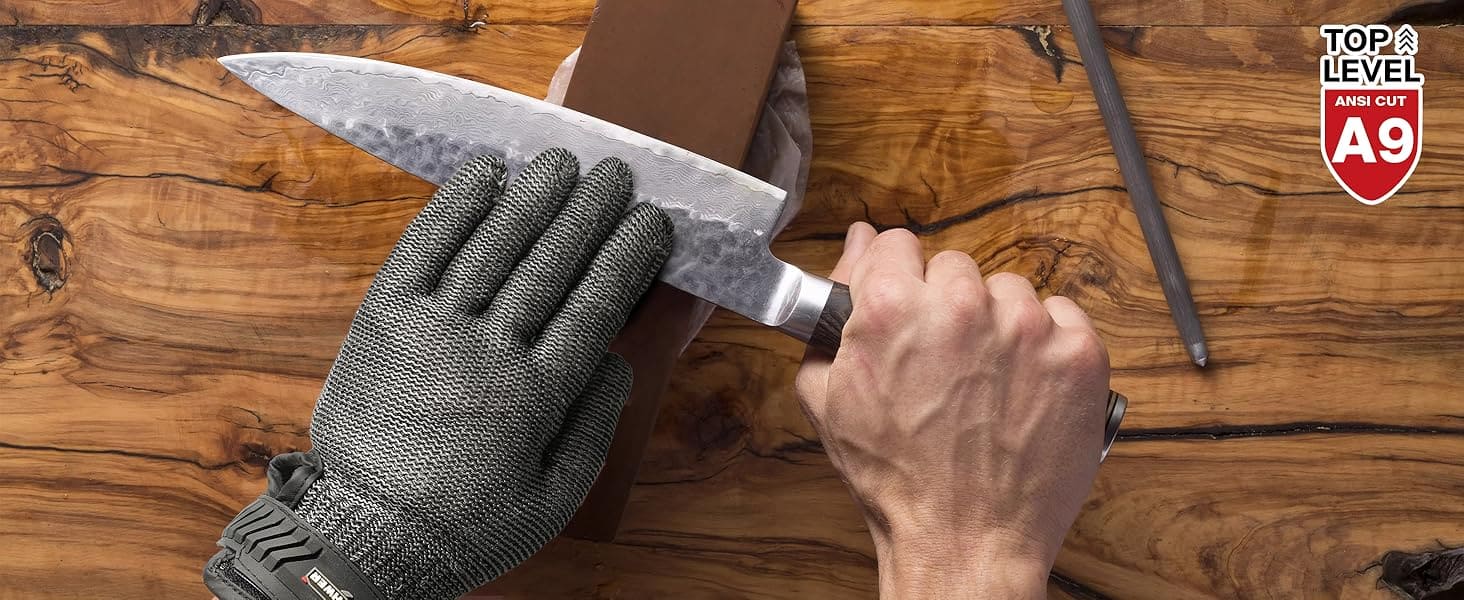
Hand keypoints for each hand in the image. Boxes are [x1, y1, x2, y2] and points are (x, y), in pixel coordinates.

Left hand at [204, 149, 671, 599]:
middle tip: (615, 174)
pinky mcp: (384, 318)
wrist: (367, 536)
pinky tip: (486, 175)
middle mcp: (490, 350)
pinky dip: (455, 207)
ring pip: (494, 246)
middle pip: (551, 263)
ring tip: (562, 161)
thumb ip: (593, 429)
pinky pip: (424, 249)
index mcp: (537, 395)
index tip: (650, 222)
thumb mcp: (553, 500)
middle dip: (590, 212)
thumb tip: (617, 362)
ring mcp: (433, 329)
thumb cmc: (466, 526)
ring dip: (533, 197)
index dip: (627, 256)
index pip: (595, 305)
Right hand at [796, 223, 1110, 597]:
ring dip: (999, 325)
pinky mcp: (1078, 353)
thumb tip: (858, 246)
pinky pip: (1062, 317)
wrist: (966, 542)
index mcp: (893, 307)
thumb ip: (833, 309)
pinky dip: (1047, 345)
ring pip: (1009, 291)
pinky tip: (1024, 387)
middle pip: (954, 267)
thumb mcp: (828, 397)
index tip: (906, 307)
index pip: (897, 245)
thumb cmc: (897, 480)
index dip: (897, 279)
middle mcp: (962, 305)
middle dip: (947, 306)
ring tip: (987, 384)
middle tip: (944, 363)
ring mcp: (1027, 327)